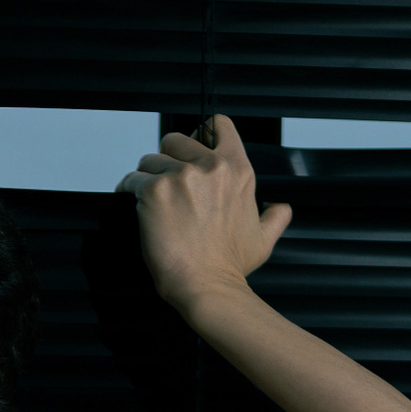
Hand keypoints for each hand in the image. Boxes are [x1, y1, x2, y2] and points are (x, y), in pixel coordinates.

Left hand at [115, 114, 291, 306]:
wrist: (206, 287)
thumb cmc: (230, 266)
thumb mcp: (263, 238)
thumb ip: (275, 216)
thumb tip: (281, 208)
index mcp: (238, 169)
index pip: (217, 125)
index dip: (199, 135)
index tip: (188, 152)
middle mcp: (211, 166)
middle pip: (174, 140)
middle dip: (167, 160)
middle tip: (167, 188)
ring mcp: (181, 176)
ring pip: (149, 160)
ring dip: (146, 179)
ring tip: (152, 204)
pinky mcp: (155, 190)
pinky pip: (131, 180)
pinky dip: (128, 191)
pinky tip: (136, 207)